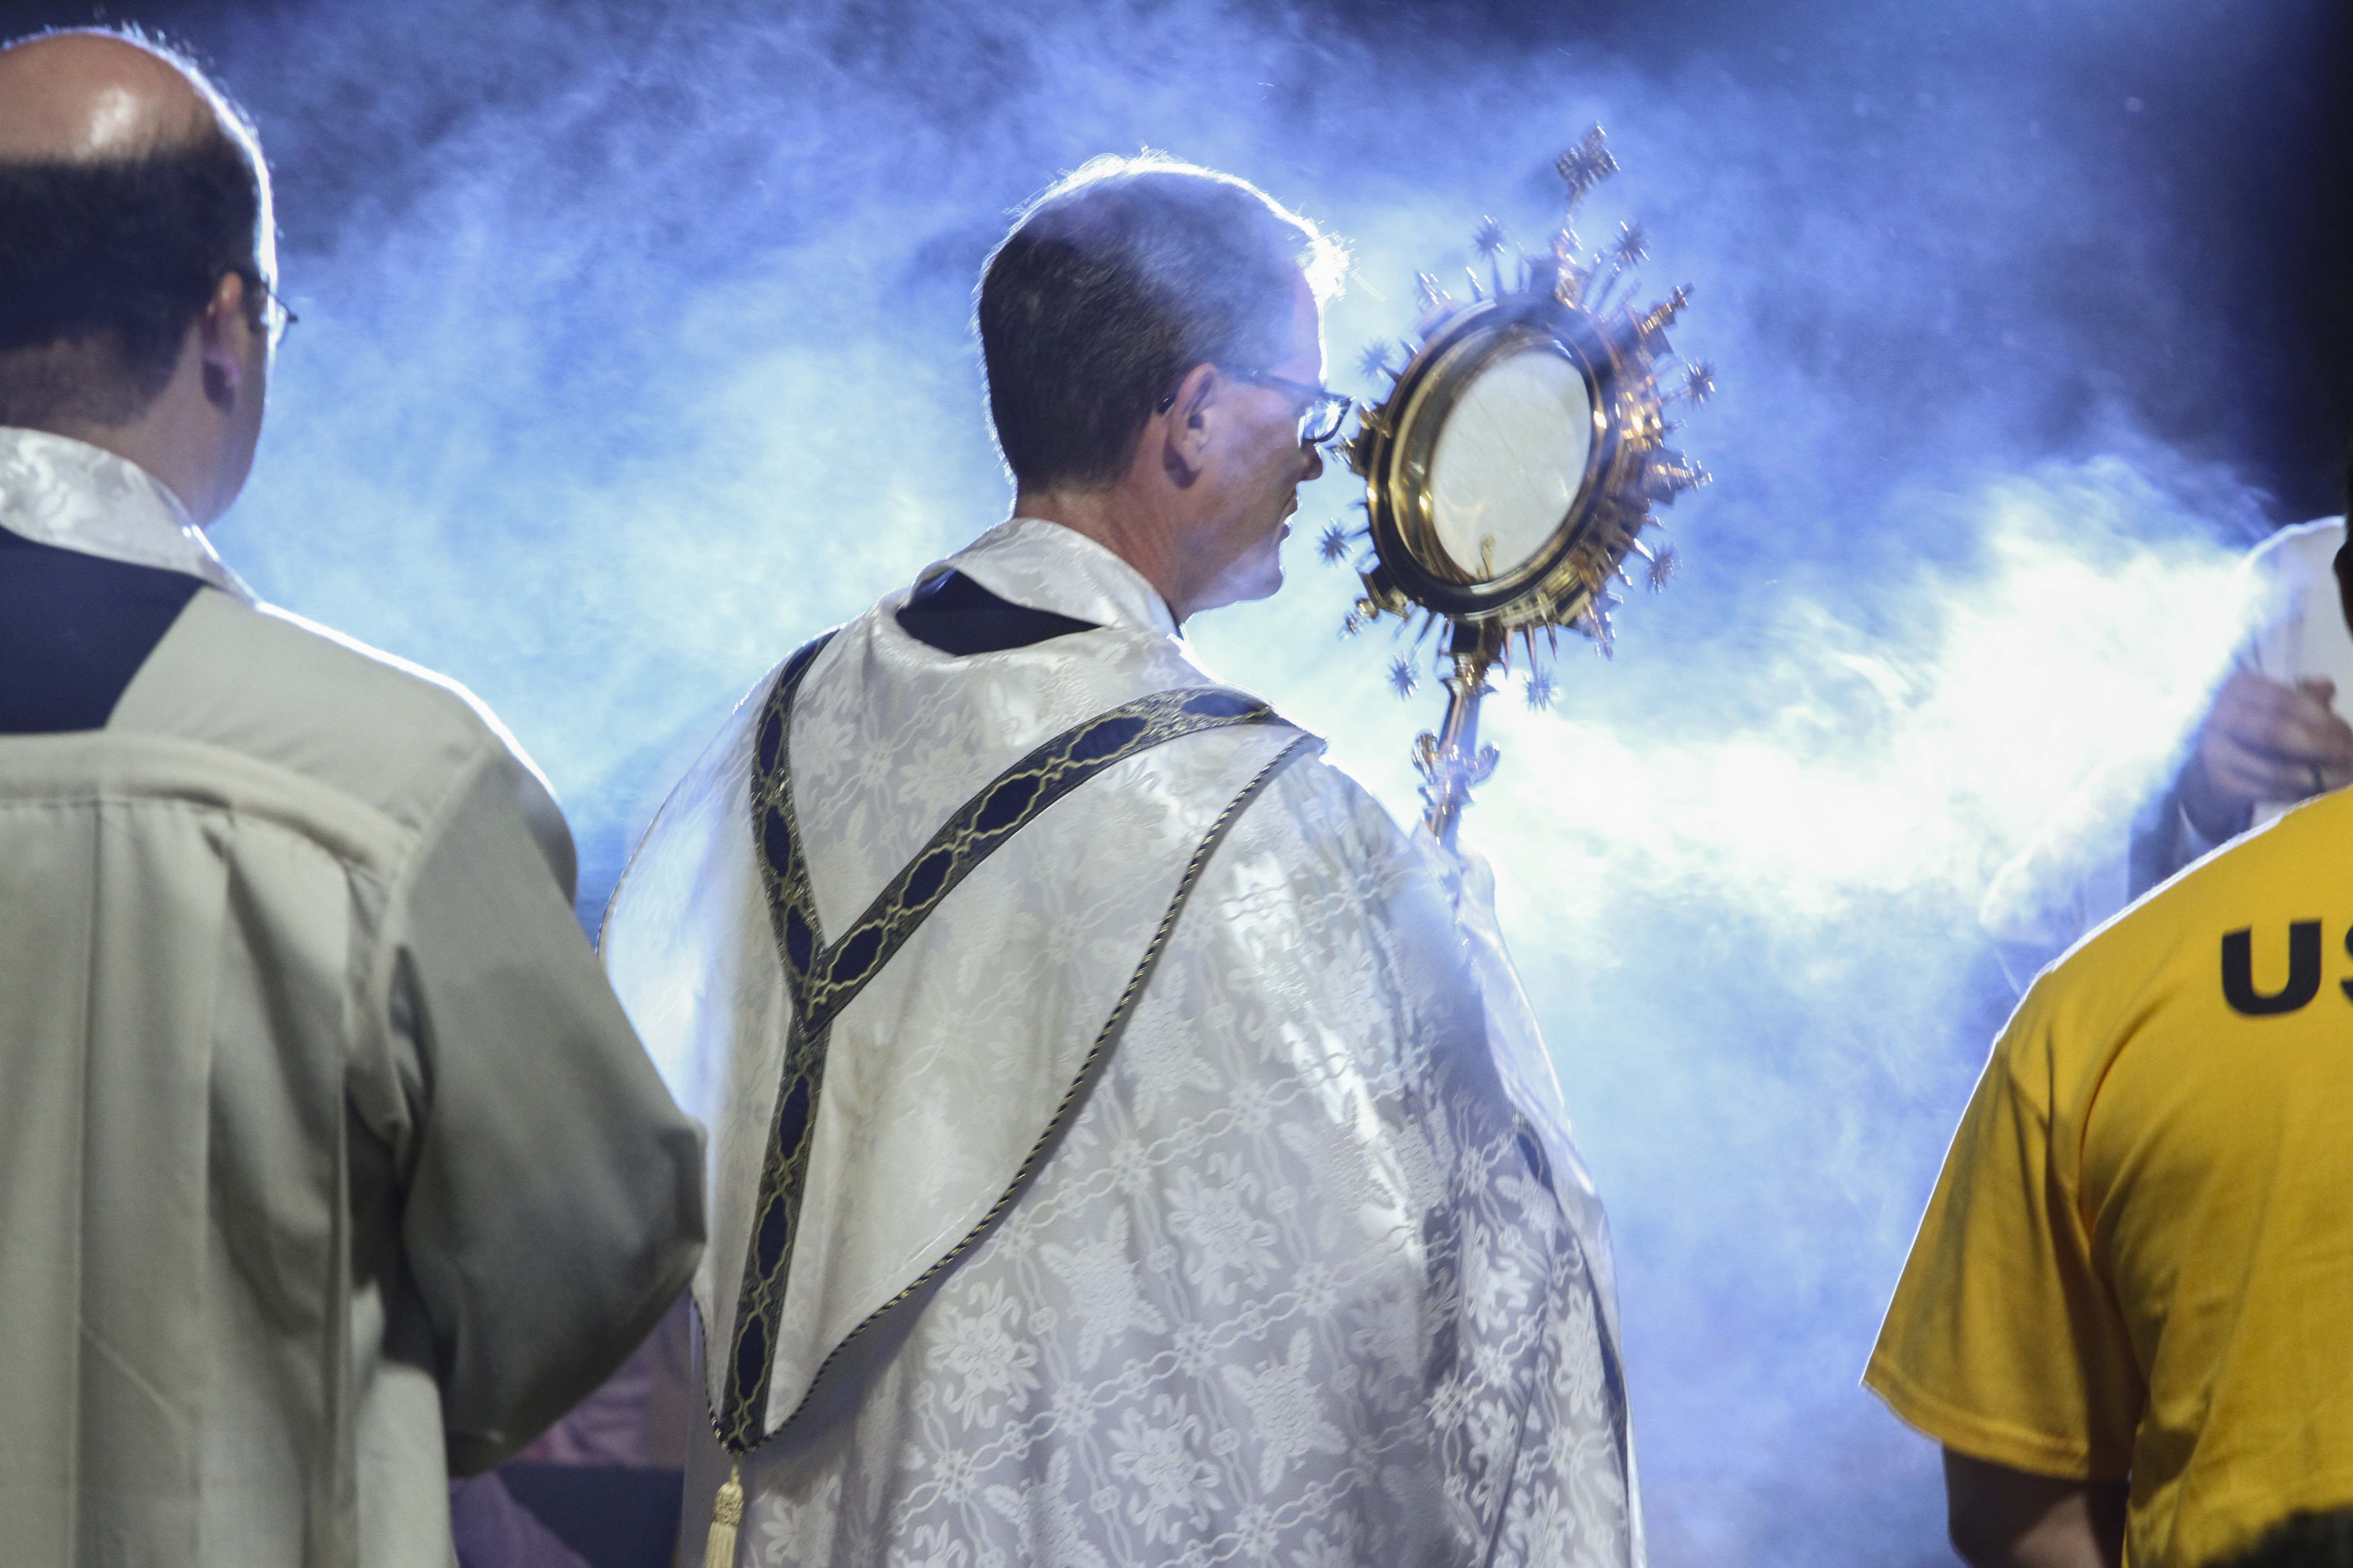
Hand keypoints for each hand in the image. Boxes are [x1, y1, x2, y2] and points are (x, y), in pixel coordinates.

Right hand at [2179, 671, 2352, 841]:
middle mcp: (2216, 718)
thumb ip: (2301, 696)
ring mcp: (2214, 753)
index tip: (2348, 734)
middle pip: (2276, 733)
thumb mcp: (2274, 704)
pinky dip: (2300, 793)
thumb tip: (2326, 687)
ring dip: (2318, 778)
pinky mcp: (2221, 784)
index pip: (2283, 701)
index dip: (2320, 718)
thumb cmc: (2253, 727)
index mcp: (2235, 689)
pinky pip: (2269, 791)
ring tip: (2345, 779)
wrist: (2210, 763)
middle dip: (2322, 748)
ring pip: (2275, 769)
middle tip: (2352, 758)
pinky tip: (2321, 791)